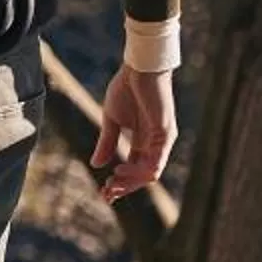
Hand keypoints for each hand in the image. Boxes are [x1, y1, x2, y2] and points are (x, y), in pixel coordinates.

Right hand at [92, 67, 175, 201]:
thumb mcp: (111, 120)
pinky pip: (155, 163)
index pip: (133, 170)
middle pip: (141, 176)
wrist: (139, 68)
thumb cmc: (127, 88)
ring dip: (130, 182)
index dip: (119, 183)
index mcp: (143, 142)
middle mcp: (155, 145)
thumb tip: (96, 165)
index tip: (102, 192)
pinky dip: (138, 172)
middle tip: (106, 193)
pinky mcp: (165, 134)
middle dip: (124, 188)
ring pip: (149, 174)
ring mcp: (162, 141)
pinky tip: (120, 169)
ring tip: (112, 181)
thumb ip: (107, 143)